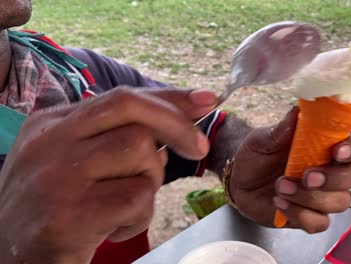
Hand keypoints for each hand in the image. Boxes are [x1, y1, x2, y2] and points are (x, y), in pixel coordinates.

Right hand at [0, 87, 215, 262]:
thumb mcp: (76, 161)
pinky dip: (140, 216)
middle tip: (198, 148)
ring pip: (139, 151)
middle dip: (177, 126)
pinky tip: (116, 229)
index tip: (207, 100)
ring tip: (127, 204)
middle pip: (131, 110)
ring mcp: (56, 177)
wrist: (12, 258)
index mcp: (50, 123)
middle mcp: (49, 142)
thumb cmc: (55, 207)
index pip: (121, 97)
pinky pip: (136, 198)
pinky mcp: (68, 215)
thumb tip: (187, 112)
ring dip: (151, 181)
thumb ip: (118, 134)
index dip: (170, 98)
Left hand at [229, 107, 350, 232]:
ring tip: (280, 187)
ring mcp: (324, 196)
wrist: (240, 183)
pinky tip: (280, 203)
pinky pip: (319, 223)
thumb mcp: (263, 140)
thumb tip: (296, 111)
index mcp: (325, 147)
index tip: (337, 151)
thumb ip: (281, 130)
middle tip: (306, 176)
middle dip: (334, 178)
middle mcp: (331, 171)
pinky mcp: (312, 217)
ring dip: (309, 197)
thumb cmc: (257, 156)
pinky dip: (299, 215)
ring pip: (340, 202)